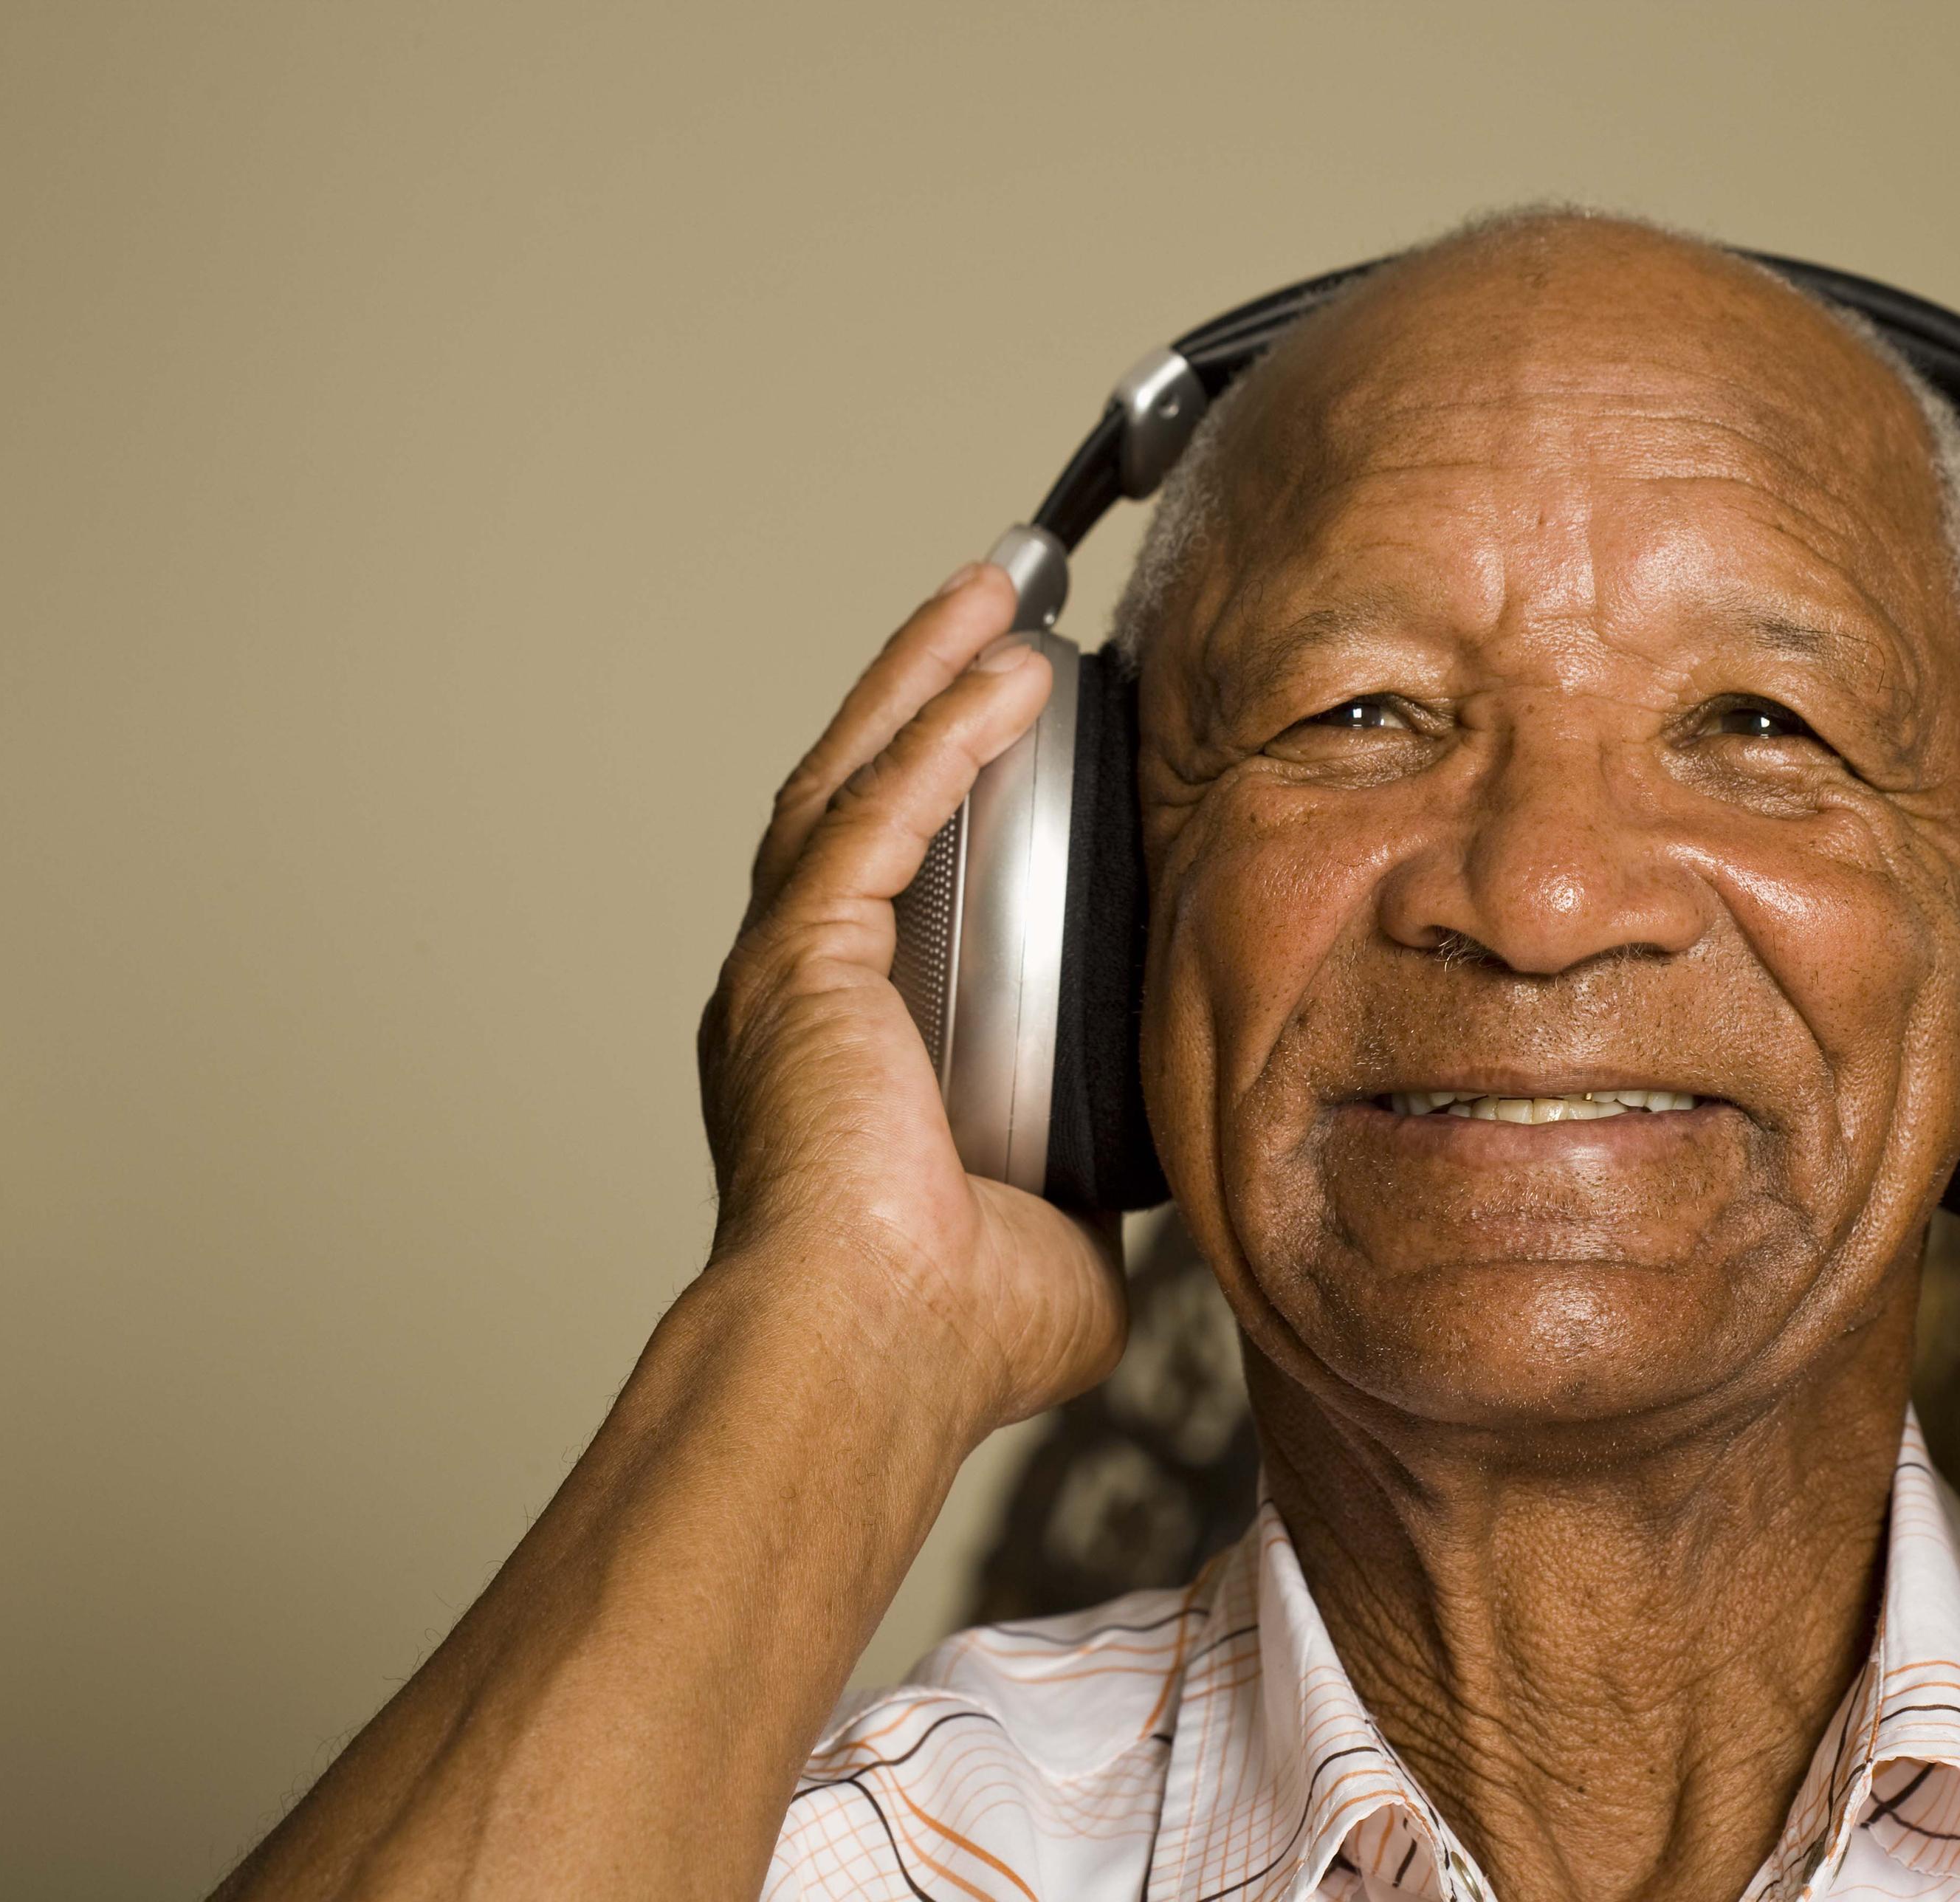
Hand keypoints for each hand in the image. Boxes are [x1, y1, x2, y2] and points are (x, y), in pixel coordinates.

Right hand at [696, 565, 1126, 1431]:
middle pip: (859, 793)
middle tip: (999, 610)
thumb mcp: (1066, 1237)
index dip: (946, 787)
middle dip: (924, 688)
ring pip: (852, 776)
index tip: (1021, 722)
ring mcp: (786, 972)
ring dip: (922, 676)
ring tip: (994, 593)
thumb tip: (1172, 1170)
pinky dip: (937, 734)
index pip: (896, 880)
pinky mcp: (798, 962)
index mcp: (847, 1052)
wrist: (874, 1361)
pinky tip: (1003, 673)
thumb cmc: (946, 1334)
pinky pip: (873, 813)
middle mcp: (799, 996)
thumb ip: (1104, 1183)